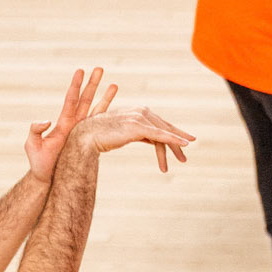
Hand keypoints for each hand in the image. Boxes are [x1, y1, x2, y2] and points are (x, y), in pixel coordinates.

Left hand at [26, 66, 118, 181]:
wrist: (48, 179)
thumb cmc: (39, 164)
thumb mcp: (32, 145)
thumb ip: (35, 130)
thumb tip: (46, 120)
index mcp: (63, 122)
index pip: (71, 99)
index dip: (75, 85)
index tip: (81, 70)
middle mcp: (75, 124)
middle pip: (85, 100)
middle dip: (93, 84)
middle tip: (100, 69)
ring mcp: (83, 133)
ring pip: (97, 112)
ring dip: (106, 98)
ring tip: (114, 85)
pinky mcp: (89, 143)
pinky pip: (101, 129)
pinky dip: (110, 120)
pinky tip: (120, 112)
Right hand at [72, 104, 195, 173]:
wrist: (86, 136)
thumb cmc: (99, 137)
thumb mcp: (122, 135)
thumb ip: (136, 134)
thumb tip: (148, 139)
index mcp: (137, 112)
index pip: (158, 123)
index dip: (171, 133)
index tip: (183, 142)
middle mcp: (141, 111)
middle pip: (164, 128)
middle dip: (176, 142)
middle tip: (185, 157)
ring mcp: (140, 117)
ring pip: (164, 133)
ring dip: (175, 147)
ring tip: (183, 160)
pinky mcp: (139, 127)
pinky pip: (161, 135)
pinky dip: (174, 140)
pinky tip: (184, 145)